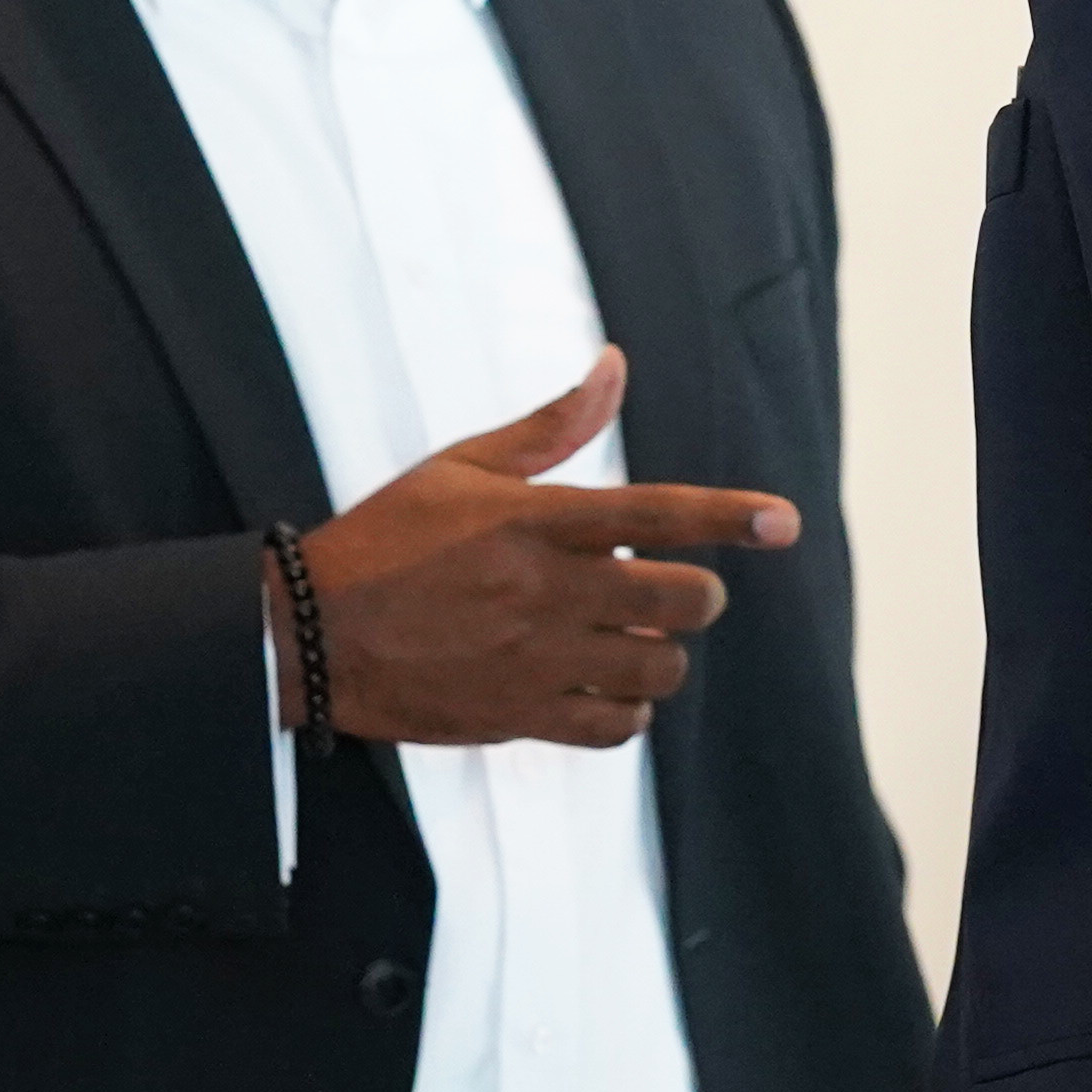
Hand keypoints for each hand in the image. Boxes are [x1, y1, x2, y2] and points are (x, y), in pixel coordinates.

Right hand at [284, 350, 796, 751]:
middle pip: (681, 600)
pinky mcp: (519, 719)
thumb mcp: (460, 467)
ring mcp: (535, 661)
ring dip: (662, 653)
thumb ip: (550, 426)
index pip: (657, 512)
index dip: (729, 516)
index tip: (782, 522)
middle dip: (695, 594)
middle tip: (671, 590)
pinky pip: (616, 726)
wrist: (308, 632)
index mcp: (535, 521)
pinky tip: (604, 687)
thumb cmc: (386, 539)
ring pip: (659, 668)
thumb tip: (616, 366)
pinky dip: (628, 709)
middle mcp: (545, 591)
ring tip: (631, 639)